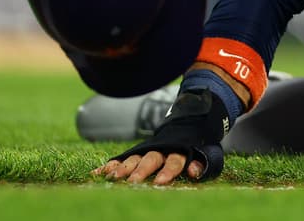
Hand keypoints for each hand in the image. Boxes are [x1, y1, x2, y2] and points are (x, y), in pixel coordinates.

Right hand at [89, 86, 229, 184]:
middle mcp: (162, 149)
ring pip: (135, 158)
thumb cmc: (199, 143)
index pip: (175, 161)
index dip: (168, 171)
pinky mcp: (137, 152)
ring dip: (123, 168)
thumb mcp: (207, 151)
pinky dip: (110, 166)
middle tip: (133, 182)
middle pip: (151, 159)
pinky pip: (122, 159)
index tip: (160, 182)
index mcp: (180, 150)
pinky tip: (97, 174)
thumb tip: (194, 172)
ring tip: (112, 178)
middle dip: (141, 171)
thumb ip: (201, 162)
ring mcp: (147, 149)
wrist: (188, 120)